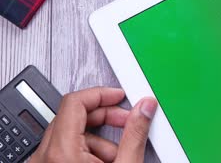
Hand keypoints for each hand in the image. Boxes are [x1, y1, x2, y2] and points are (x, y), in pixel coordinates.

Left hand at [30, 87, 157, 162]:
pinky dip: (87, 150)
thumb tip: (145, 108)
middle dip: (105, 116)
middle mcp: (45, 156)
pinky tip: (106, 161)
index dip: (101, 94)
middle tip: (128, 121)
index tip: (119, 96)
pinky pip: (65, 148)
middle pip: (74, 116)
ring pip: (71, 133)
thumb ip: (135, 135)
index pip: (75, 102)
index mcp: (61, 152)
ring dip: (99, 137)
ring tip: (119, 153)